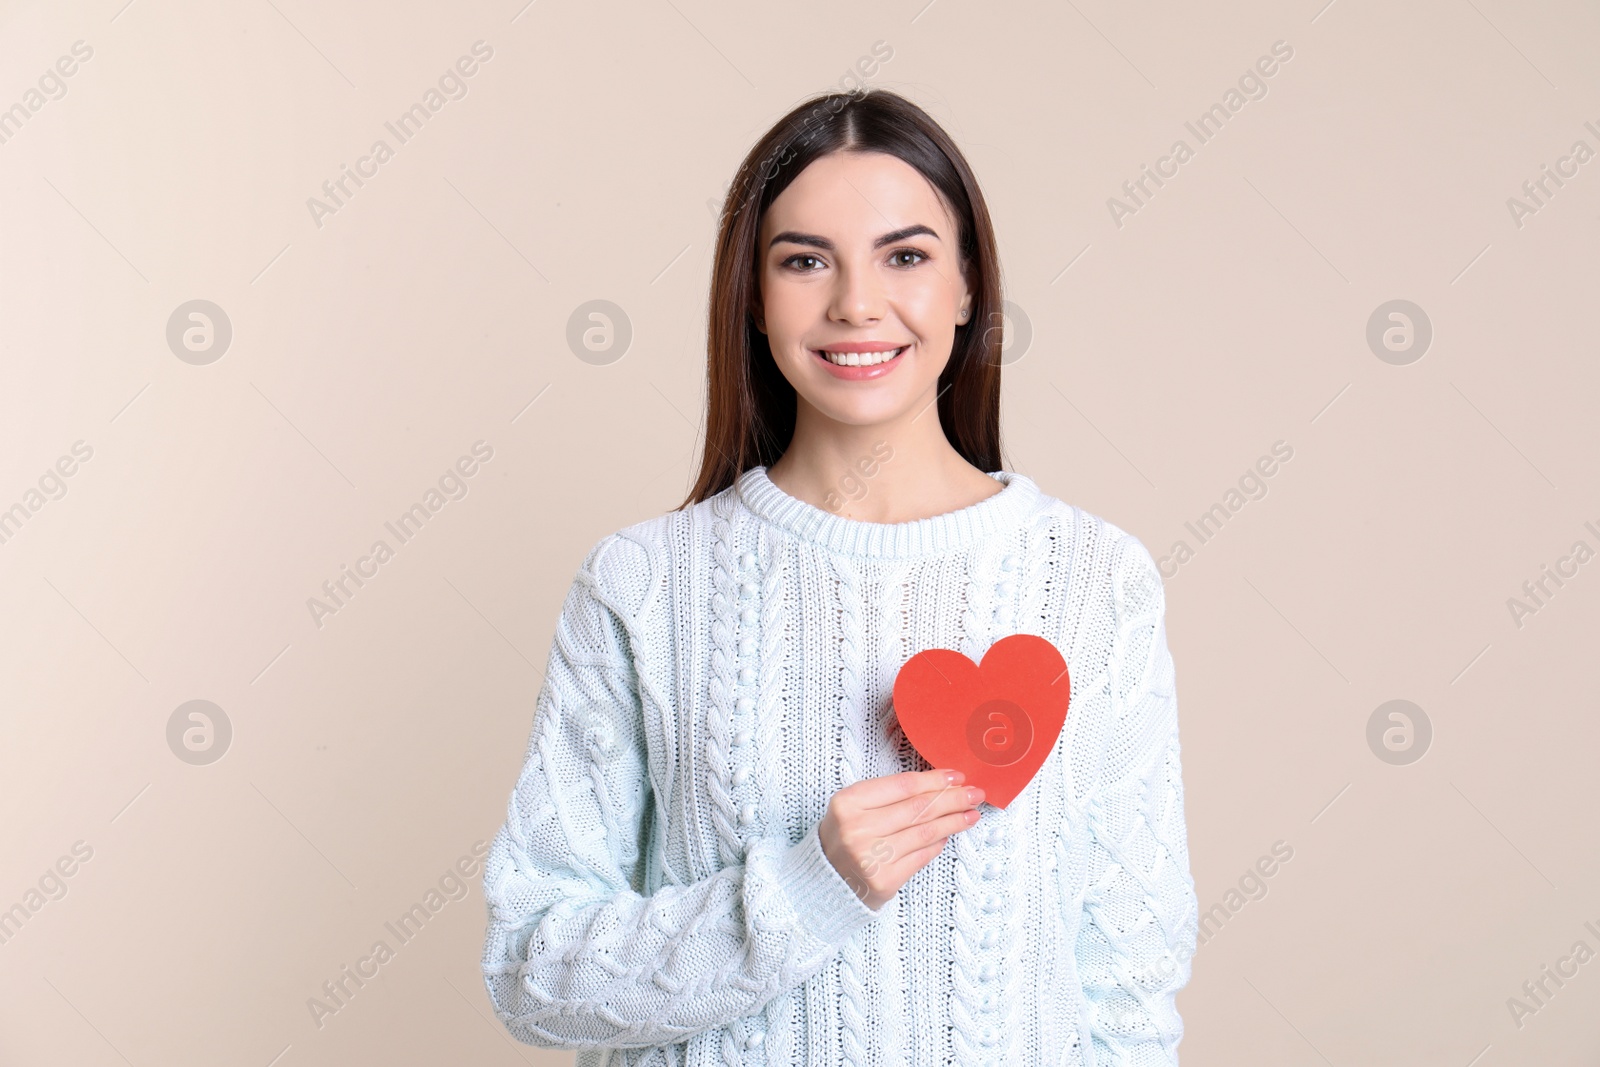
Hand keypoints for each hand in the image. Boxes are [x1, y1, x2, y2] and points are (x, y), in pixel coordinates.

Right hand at [818, 768, 984, 910]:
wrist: (823, 881)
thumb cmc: (844, 837)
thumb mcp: (854, 807)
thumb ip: (889, 796)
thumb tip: (939, 787)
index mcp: (848, 803)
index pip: (903, 786)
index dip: (934, 780)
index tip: (956, 777)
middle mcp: (858, 829)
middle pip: (918, 808)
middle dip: (952, 799)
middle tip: (975, 793)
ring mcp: (870, 856)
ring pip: (924, 833)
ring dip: (953, 822)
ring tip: (971, 814)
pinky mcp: (883, 880)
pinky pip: (920, 857)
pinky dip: (937, 845)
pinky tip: (949, 836)